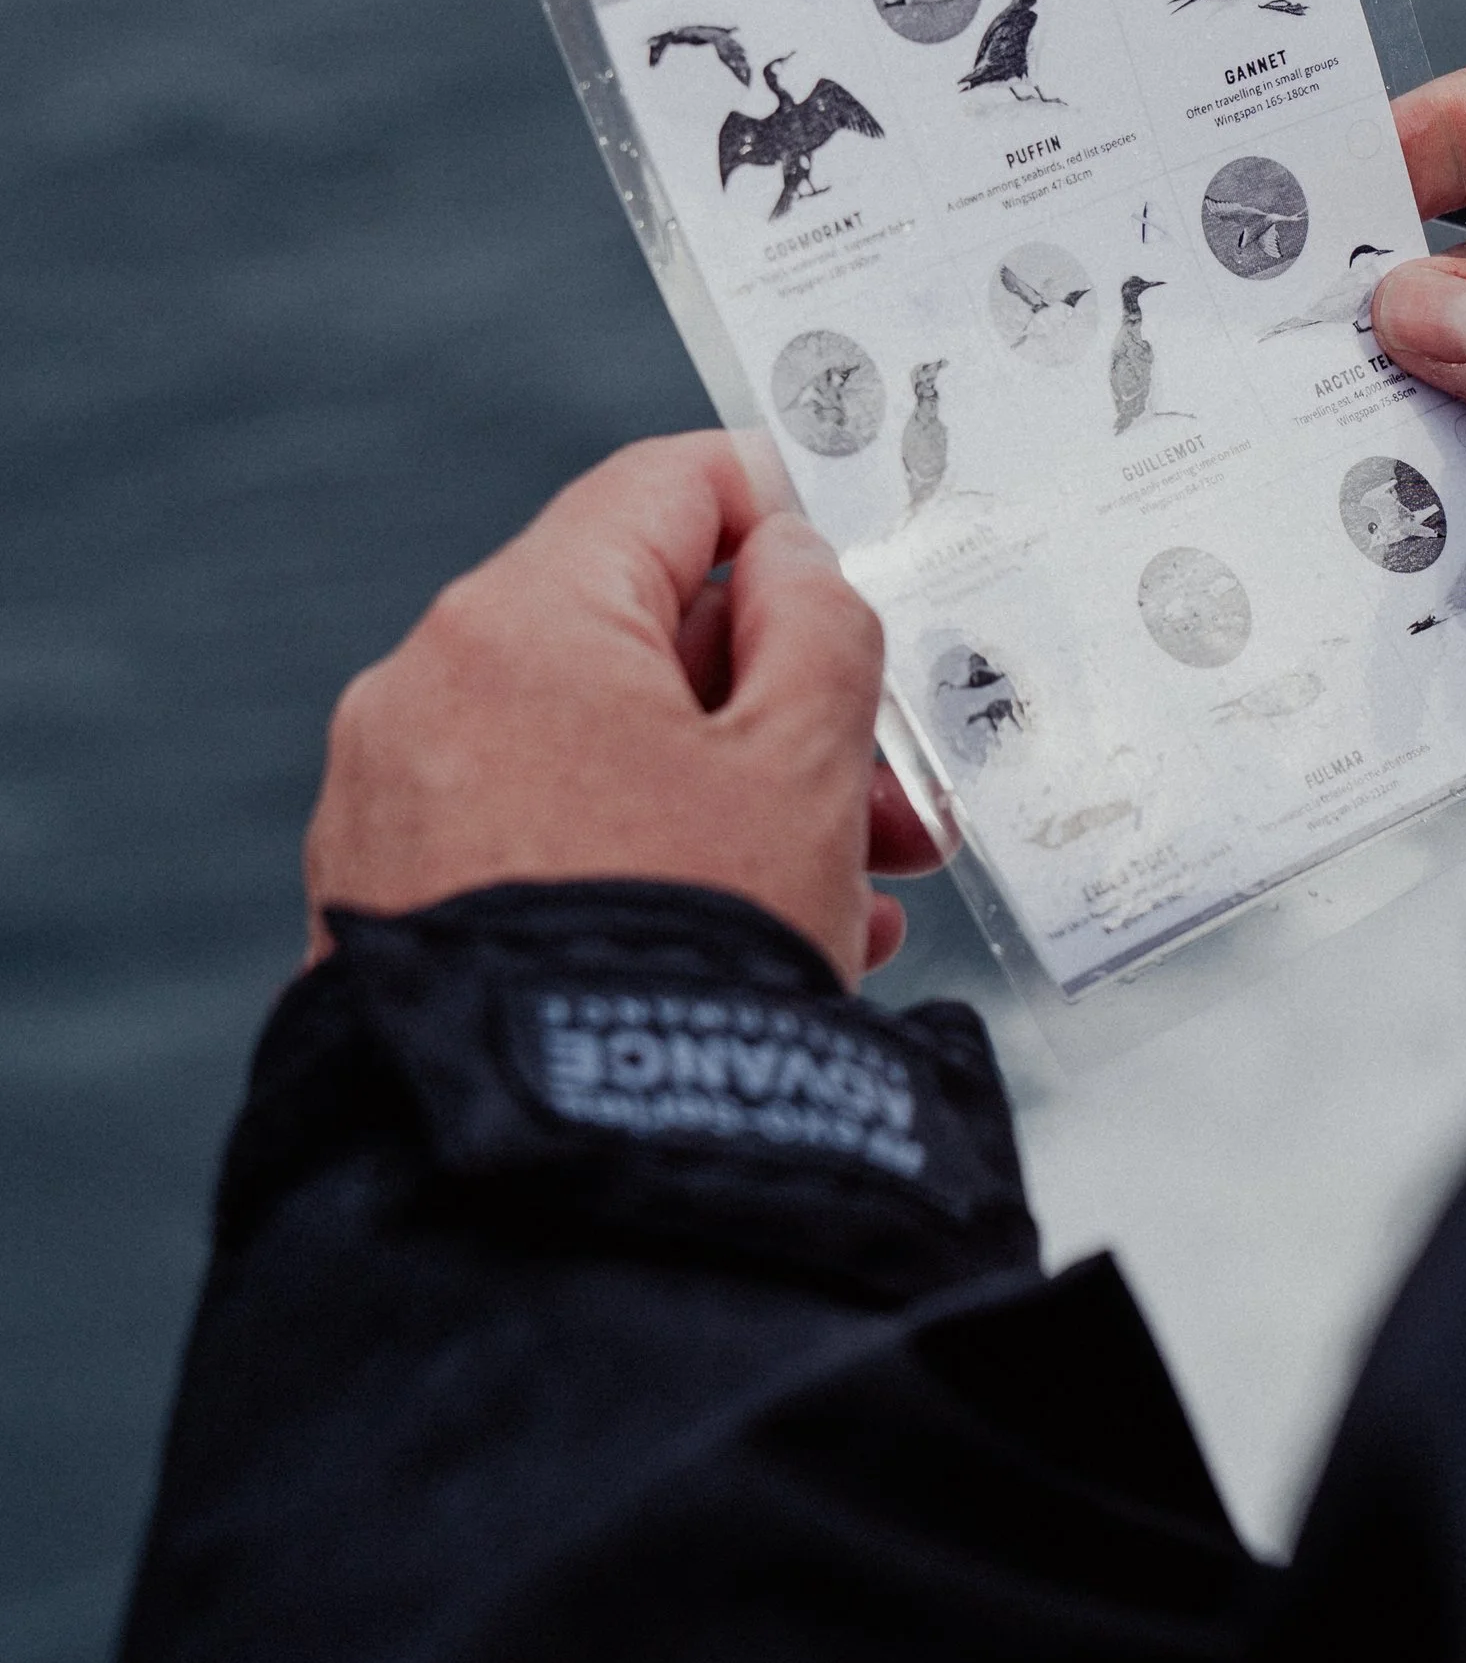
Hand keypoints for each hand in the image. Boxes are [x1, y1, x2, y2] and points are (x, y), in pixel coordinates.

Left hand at [304, 436, 945, 979]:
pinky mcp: (382, 903)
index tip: (847, 552)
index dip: (776, 504)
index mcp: (520, 621)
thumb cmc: (679, 957)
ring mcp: (389, 803)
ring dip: (729, 794)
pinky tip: (746, 936)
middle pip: (633, 633)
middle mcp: (426, 691)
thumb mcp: (802, 768)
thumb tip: (786, 560)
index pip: (664, 487)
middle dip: (778, 702)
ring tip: (848, 893)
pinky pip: (537, 835)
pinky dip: (641, 856)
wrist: (552, 1175)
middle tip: (887, 785)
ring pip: (595, 747)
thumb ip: (821, 624)